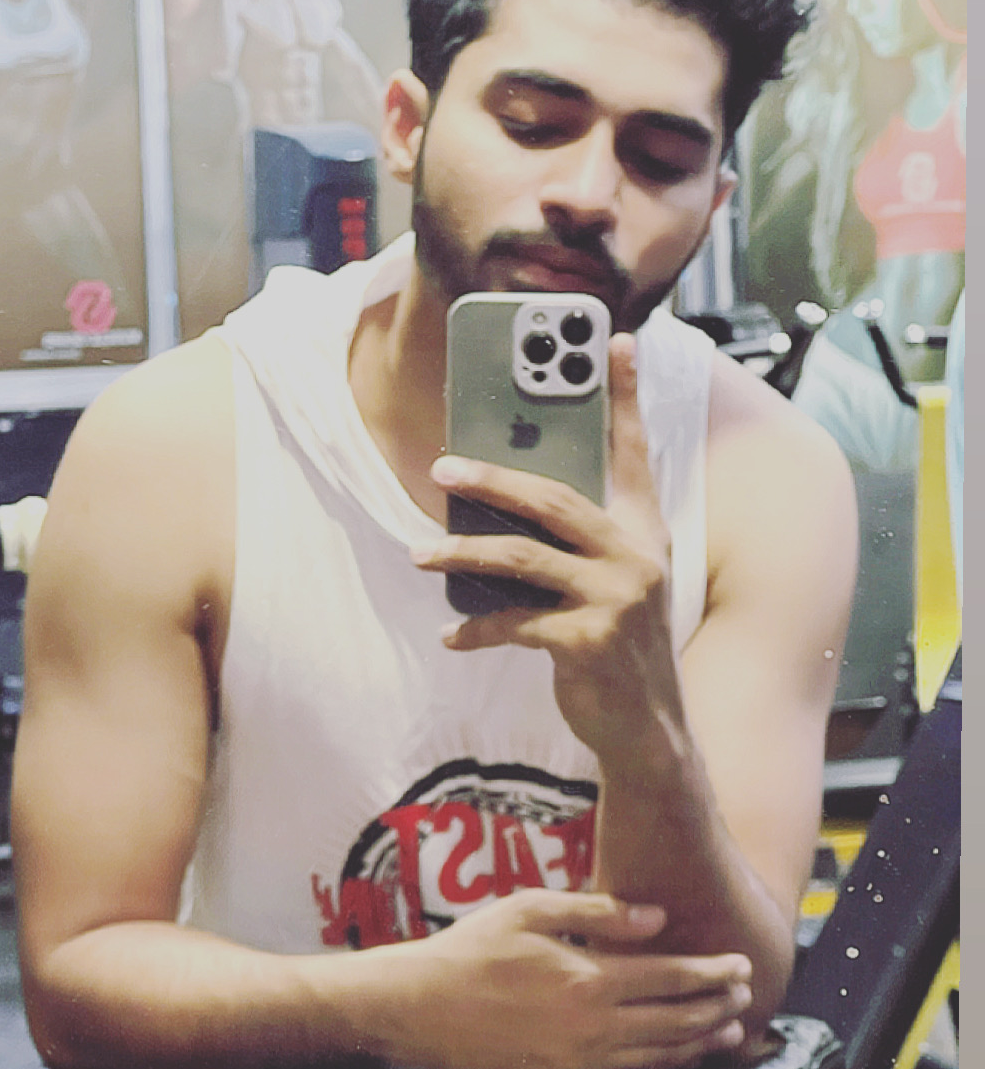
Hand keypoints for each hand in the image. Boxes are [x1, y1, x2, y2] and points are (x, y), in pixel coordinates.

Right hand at [340, 889, 752, 1068]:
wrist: (417, 1007)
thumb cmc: (471, 949)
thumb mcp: (531, 909)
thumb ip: (599, 912)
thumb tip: (657, 918)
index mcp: (588, 982)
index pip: (673, 978)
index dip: (713, 972)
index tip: (740, 964)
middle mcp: (591, 1031)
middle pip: (676, 1022)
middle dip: (717, 1008)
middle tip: (745, 996)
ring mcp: (577, 1066)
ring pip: (658, 1059)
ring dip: (698, 1045)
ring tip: (728, 1032)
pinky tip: (675, 1060)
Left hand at [413, 337, 681, 763]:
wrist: (647, 728)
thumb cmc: (617, 646)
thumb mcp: (614, 583)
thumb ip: (579, 541)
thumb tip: (503, 502)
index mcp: (644, 532)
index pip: (633, 452)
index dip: (625, 397)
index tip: (617, 341)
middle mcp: (636, 557)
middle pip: (555, 499)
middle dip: (493, 478)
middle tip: (443, 468)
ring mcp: (615, 598)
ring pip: (522, 558)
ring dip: (463, 552)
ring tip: (422, 553)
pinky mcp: (587, 641)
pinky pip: (513, 622)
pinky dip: (475, 629)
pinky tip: (451, 636)